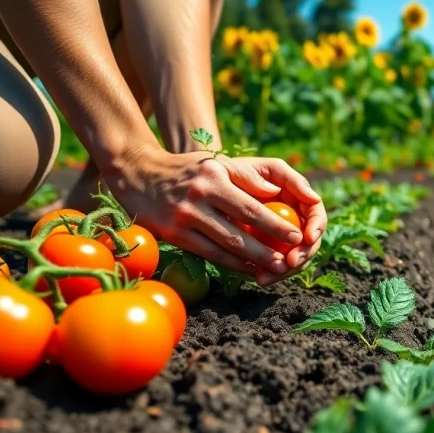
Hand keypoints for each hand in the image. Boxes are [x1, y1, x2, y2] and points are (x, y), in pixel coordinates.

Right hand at [102, 145, 325, 284]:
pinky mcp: (172, 235)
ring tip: (274, 270)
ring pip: (224, 247)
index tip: (296, 236)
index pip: (250, 207)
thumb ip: (245, 176)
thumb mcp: (215, 162)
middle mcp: (198, 199)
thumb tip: (275, 191)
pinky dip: (230, 263)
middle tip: (290, 262)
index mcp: (213, 178)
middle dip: (267, 250)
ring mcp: (183, 219)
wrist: (137, 173)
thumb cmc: (186, 168)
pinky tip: (247, 269)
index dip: (275, 225)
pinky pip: (207, 254)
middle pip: (239, 232)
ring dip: (251, 262)